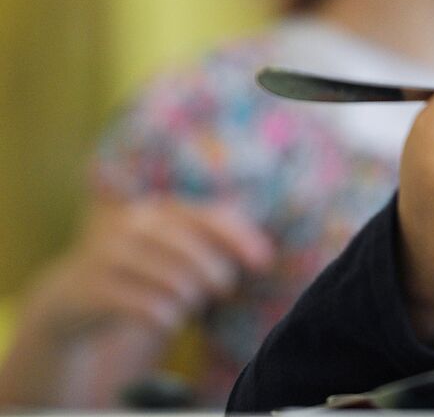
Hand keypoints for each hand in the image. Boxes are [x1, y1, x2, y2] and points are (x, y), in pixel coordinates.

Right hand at [21, 198, 272, 341]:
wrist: (73, 295)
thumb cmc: (141, 270)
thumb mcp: (172, 248)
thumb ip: (212, 241)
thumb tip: (263, 253)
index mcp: (157, 208)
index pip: (208, 217)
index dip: (240, 238)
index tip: (265, 262)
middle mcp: (131, 223)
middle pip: (191, 248)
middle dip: (216, 271)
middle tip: (225, 288)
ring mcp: (108, 254)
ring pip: (170, 279)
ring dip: (190, 297)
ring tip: (190, 304)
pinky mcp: (92, 287)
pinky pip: (144, 306)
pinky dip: (166, 316)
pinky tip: (170, 321)